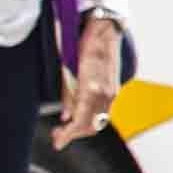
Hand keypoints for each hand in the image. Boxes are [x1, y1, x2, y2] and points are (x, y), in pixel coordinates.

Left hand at [52, 16, 122, 147]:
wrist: (105, 29)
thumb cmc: (84, 45)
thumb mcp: (69, 68)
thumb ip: (69, 93)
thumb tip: (66, 115)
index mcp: (92, 88)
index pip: (80, 121)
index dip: (68, 135)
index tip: (57, 142)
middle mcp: (106, 93)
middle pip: (91, 125)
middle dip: (74, 134)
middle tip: (58, 134)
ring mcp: (112, 92)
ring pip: (99, 120)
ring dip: (83, 126)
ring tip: (66, 126)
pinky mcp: (114, 89)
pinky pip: (103, 110)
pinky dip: (90, 116)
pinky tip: (79, 113)